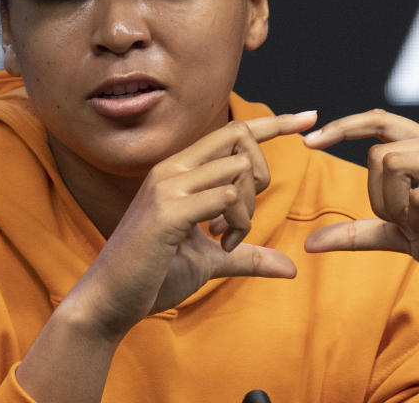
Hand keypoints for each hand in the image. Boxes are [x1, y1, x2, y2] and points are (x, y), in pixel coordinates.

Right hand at [63, 111, 316, 339]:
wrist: (109, 301)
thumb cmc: (153, 275)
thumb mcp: (209, 260)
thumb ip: (247, 256)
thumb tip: (290, 267)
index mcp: (178, 171)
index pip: (233, 130)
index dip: (274, 123)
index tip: (309, 117)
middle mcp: (172, 169)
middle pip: (241, 139)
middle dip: (260, 178)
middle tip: (242, 223)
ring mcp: (167, 187)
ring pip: (238, 171)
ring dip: (247, 212)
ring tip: (228, 241)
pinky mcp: (168, 210)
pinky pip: (226, 197)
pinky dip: (237, 224)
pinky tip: (221, 245)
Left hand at [302, 109, 418, 309]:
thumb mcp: (399, 236)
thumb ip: (358, 232)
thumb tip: (309, 242)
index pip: (381, 120)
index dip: (344, 126)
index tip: (308, 141)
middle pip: (380, 152)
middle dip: (377, 196)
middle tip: (403, 223)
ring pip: (395, 165)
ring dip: (395, 207)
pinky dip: (416, 221)